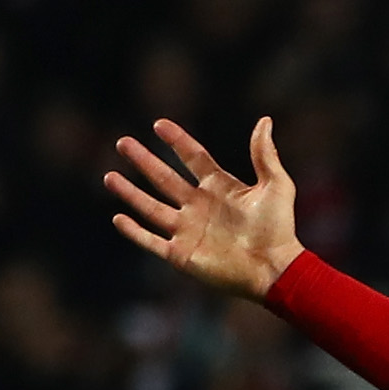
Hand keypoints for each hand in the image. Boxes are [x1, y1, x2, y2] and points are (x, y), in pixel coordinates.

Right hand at [107, 116, 304, 301]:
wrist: (274, 269)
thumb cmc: (279, 229)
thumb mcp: (277, 185)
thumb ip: (265, 155)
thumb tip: (265, 120)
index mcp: (220, 188)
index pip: (193, 158)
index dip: (177, 141)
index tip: (159, 125)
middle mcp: (200, 206)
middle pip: (164, 178)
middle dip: (143, 161)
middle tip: (122, 142)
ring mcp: (188, 230)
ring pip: (151, 207)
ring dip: (130, 193)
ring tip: (109, 176)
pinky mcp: (182, 254)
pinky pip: (151, 241)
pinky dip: (134, 231)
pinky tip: (118, 217)